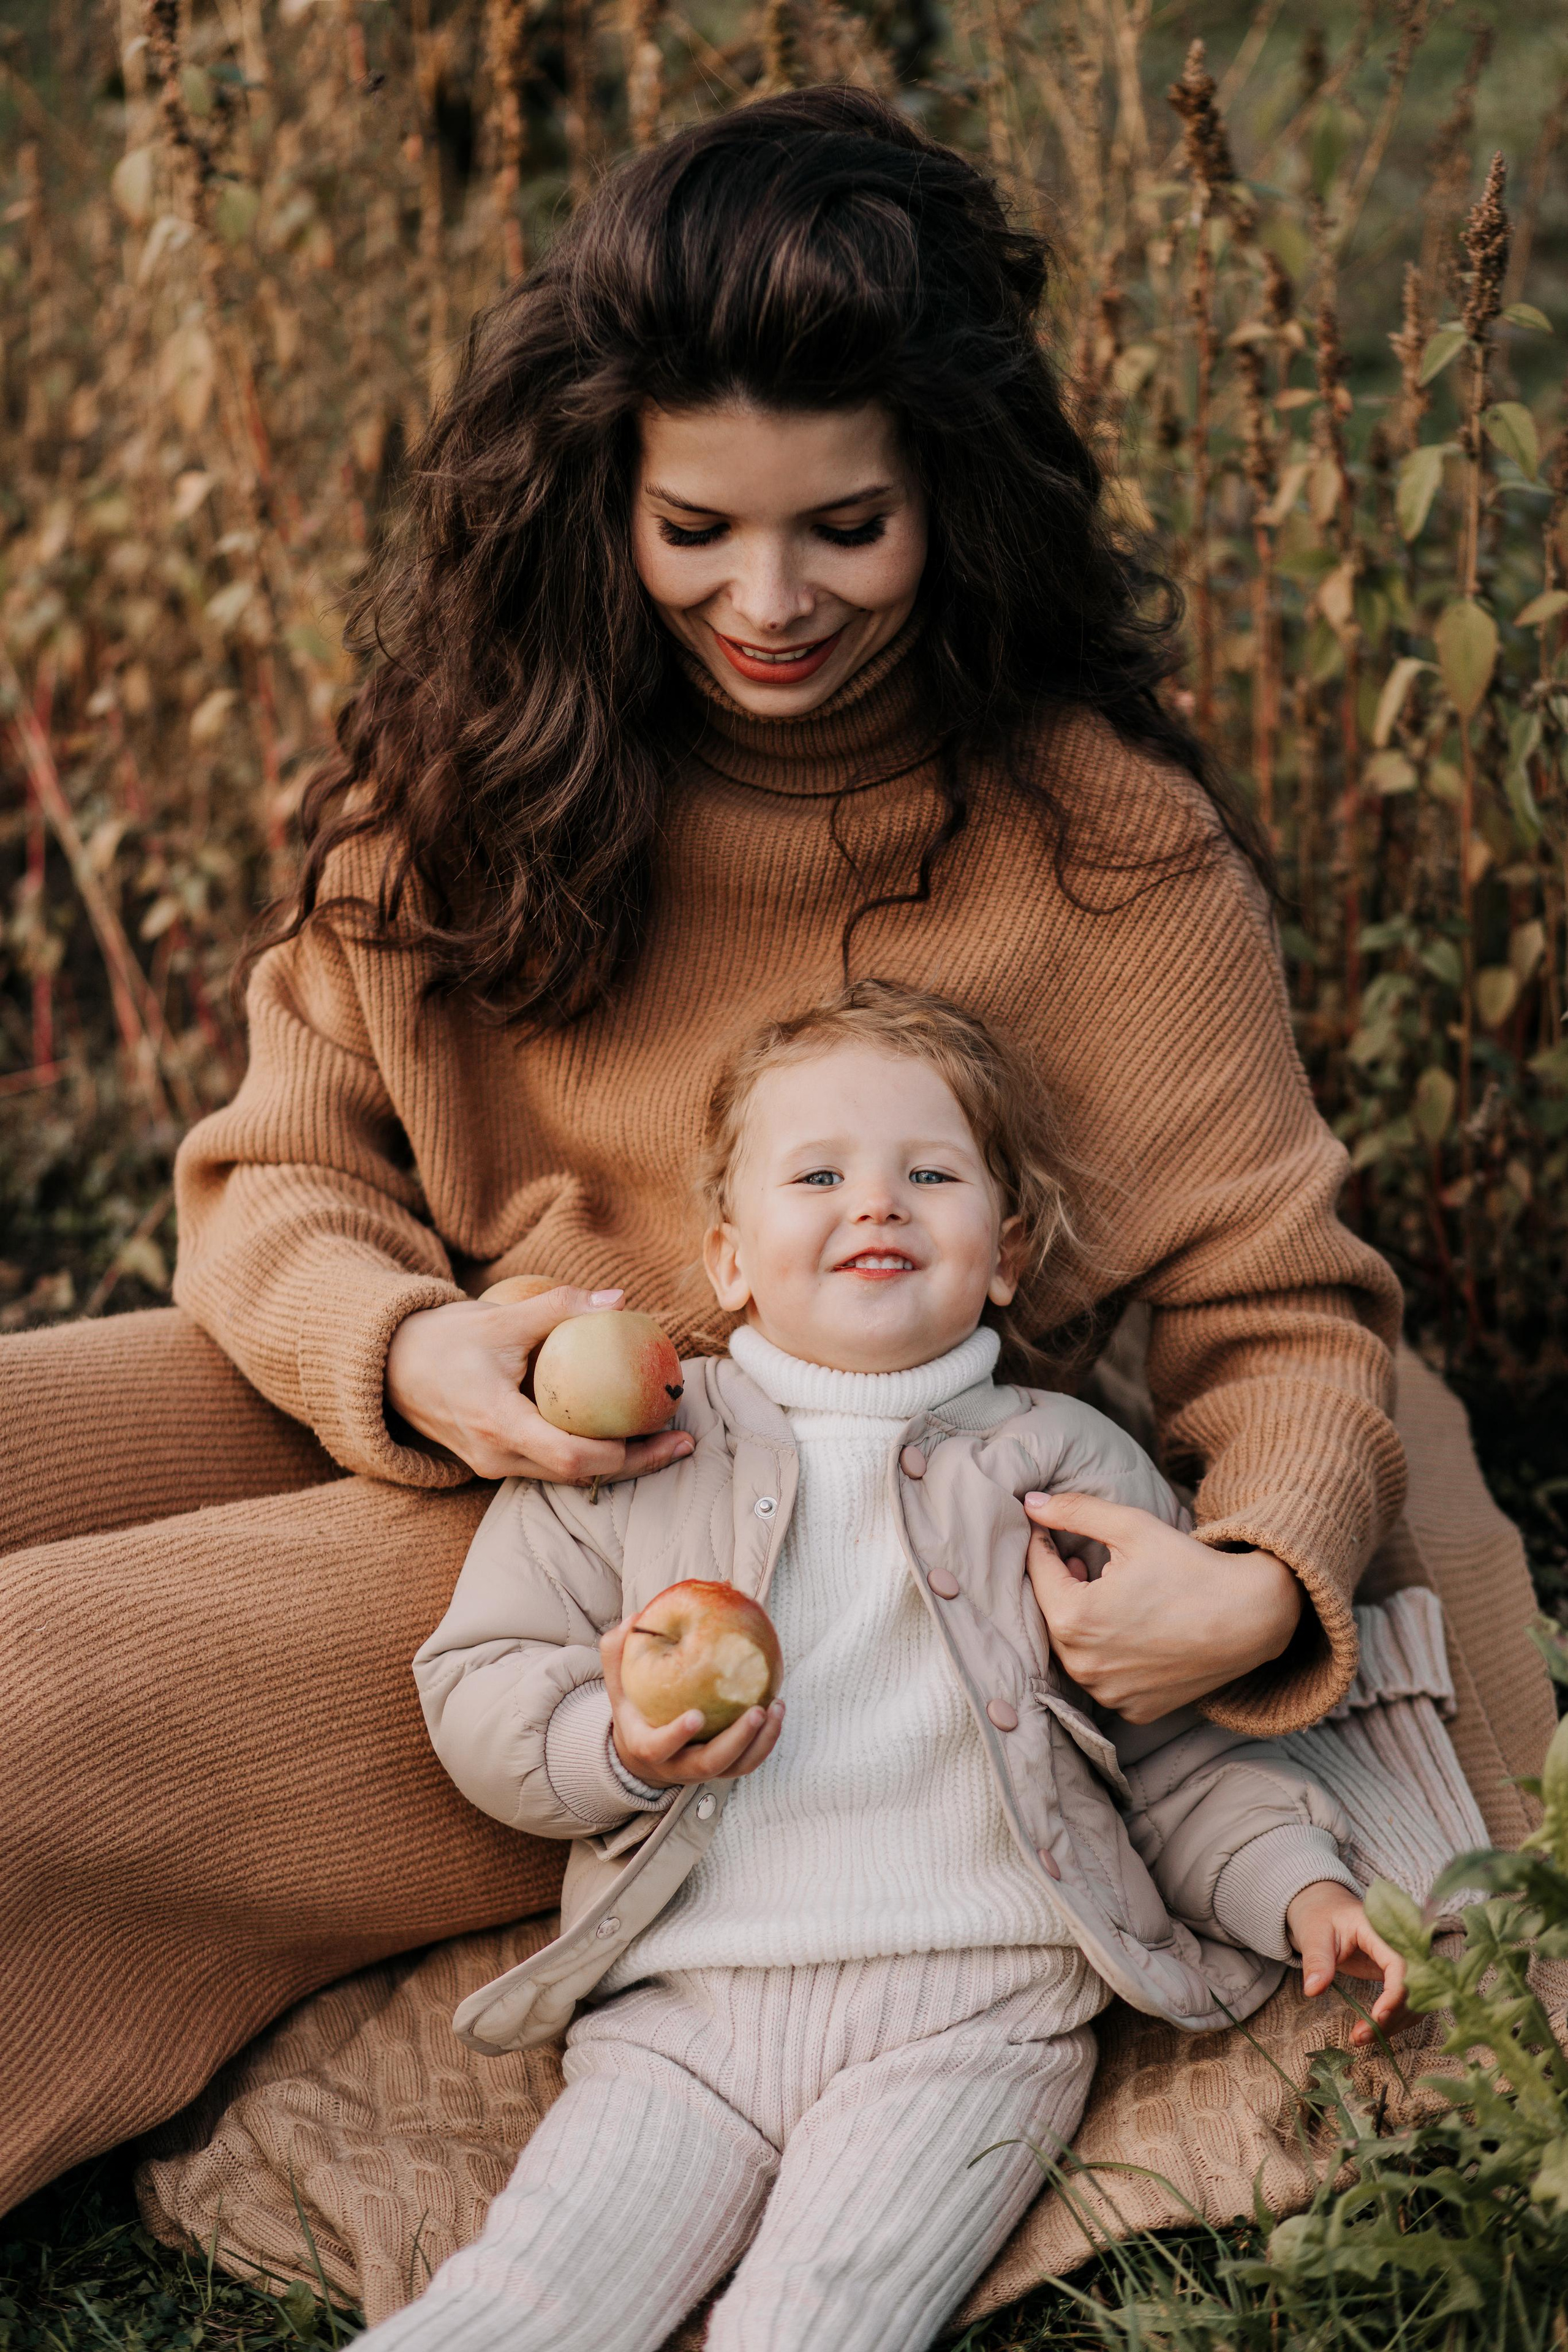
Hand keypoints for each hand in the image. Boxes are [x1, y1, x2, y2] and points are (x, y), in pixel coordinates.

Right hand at [385, 1284, 694, 1484]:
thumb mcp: (500, 1317)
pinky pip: (550, 1466)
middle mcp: (495, 1455)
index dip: (622, 1454)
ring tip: (663, 1437)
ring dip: (615, 1461)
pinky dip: (588, 1454)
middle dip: (634, 1462)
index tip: (665, 1434)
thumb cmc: (444, 1339)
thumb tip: (619, 1300)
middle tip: (683, 1440)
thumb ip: (559, 1308)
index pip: (569, 1455)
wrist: (389, 1368)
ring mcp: (493, 1465)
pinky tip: (620, 1434)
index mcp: (496, 1420)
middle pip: (578, 1474)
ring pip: (566, 1475)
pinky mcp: (495, 1462)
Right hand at [600, 1617, 784, 1788]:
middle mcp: (677, 1765)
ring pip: (736, 1767)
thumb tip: (634, 1617)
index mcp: (647, 1747)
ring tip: (776, 1707)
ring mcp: (703, 1770)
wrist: (644, 1749)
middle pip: (709, 1763)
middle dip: (736, 1741)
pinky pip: (749, 1760)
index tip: (696, 1715)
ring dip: (761, 1741)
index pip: (659, 1748)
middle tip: (756, 1711)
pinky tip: (778, 1707)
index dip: (677, 1735)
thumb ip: (617, 1652)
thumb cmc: (633, 1708)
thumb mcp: (618, 1684)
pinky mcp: (724, 1768)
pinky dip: (767, 1739)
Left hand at [1023, 1492, 1302, 1722]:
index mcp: (1074, 1618)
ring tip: (1105, 1592)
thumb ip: (1074, 1512)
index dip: (1042, 1544)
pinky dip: (1109, 1655)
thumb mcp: (1131, 1527)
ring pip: (1076, 1651)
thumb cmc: (1190, 1568)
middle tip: (1079, 1560)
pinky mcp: (1133, 1711)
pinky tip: (1130, 1630)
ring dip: (1083, 1622)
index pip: (1038, 1573)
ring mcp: (1108, 1694)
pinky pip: (1105, 1679)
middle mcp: (1084, 1666)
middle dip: (1062, 1586)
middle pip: (1054, 1615)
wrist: (1251, 1618)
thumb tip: (1030, 1503)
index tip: (1047, 1529)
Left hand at [1286, 1880, 1408, 2045]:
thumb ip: (1316, 1960)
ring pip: (1415, 2001)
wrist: (1327, 1909)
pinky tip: (1371, 2030)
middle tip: (1359, 2036)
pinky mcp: (1400, 1975)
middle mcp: (1400, 1945)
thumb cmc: (1321, 1917)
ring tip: (1360, 2038)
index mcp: (1380, 1929)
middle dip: (1392, 2017)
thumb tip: (1313, 1990)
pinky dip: (1394, 2021)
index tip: (1376, 2018)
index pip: (1401, 1964)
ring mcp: (1404, 1961)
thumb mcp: (1313, 1934)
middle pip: (1413, 1988)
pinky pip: (1408, 2003)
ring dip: (1393, 2024)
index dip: (1395, 1994)